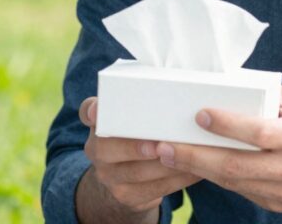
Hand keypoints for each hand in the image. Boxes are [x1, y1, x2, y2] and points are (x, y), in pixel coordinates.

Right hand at [77, 97, 198, 218]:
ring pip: (136, 172)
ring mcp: (107, 174)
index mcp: (99, 121)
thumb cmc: (139, 134)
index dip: (92, 111)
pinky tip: (194, 172)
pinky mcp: (125, 195)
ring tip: (191, 157)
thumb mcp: (133, 118)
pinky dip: (176, 181)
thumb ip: (144, 106)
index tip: (96, 112)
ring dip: (166, 165)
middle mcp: (96, 148)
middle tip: (160, 145)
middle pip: (108, 147)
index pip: (88, 110)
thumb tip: (177, 86)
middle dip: (136, 147)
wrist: (124, 177)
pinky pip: (152, 191)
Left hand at [152, 87, 281, 214]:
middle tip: (164, 145)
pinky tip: (197, 166)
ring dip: (198, 169)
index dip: (227, 125)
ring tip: (169, 155)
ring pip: (233, 182)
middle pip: (236, 164)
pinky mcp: (278, 205)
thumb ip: (269, 99)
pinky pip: (242, 190)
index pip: (259, 131)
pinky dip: (217, 178)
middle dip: (195, 155)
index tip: (200, 114)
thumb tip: (229, 87)